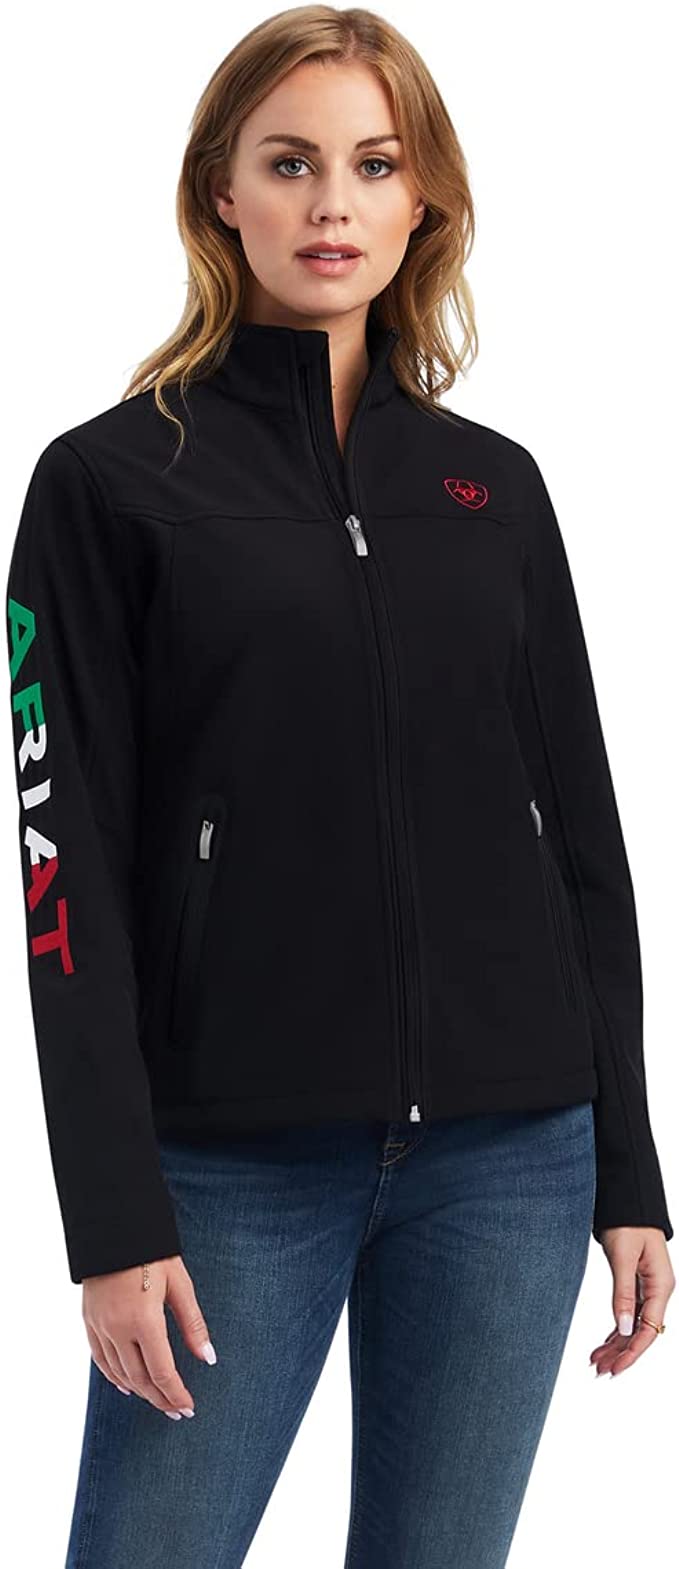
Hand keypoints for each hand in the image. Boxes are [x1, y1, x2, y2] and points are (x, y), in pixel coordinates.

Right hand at [82, 1254, 216, 1417]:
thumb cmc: (152, 1252)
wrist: (114, 1226)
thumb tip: (208, 1358)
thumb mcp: (179, 1283)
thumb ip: (193, 1324)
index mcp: (144, 1319)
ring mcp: (100, 1326)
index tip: (188, 1407)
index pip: (162, 1372)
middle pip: (140, 1379)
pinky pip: (100, 1359)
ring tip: (158, 1401)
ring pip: (119, 1373)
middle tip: (177, 1411)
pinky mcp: (89, 1320)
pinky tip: (127, 1386)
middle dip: (160, 1399)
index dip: (176, 1394)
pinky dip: (114, 1377)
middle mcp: (118, 1328)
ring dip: (139, 1392)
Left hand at [589, 1227, 674, 1376]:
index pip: (649, 1330)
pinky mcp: (637, 1282)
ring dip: (616, 1343)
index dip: (632, 1352)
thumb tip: (623, 1329)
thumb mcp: (622, 1257)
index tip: (616, 1369)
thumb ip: (623, 1293)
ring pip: (633, 1324)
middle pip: (641, 1331)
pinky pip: (628, 1313)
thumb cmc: (627, 1222)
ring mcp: (648, 1287)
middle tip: (599, 1370)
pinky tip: (605, 1343)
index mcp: (661, 1286)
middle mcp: (658, 1290)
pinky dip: (616, 1329)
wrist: (627, 1198)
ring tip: (596, 1361)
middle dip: (621, 1352)